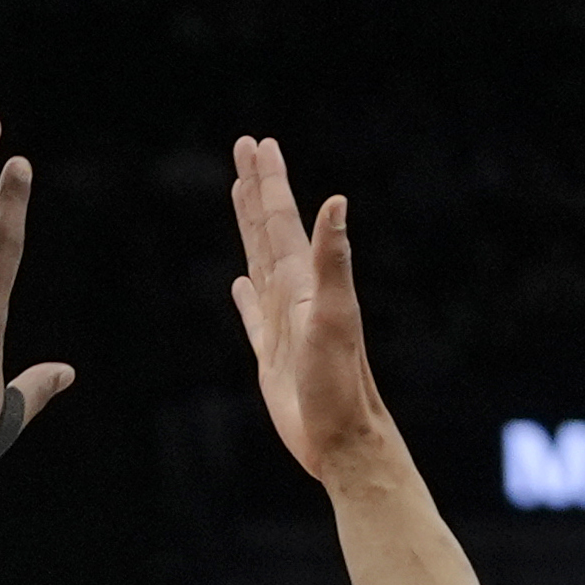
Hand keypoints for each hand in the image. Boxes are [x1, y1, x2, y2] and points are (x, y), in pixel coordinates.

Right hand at [227, 136, 397, 484]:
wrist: (344, 440)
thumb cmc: (341, 384)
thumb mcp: (336, 317)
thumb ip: (332, 260)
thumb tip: (336, 202)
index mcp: (304, 282)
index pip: (282, 220)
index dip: (269, 181)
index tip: (257, 144)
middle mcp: (294, 295)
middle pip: (268, 230)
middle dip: (257, 190)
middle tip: (246, 149)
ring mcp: (283, 325)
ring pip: (259, 263)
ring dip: (250, 229)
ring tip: (241, 197)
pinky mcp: (273, 357)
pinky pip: (253, 316)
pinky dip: (245, 296)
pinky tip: (240, 284)